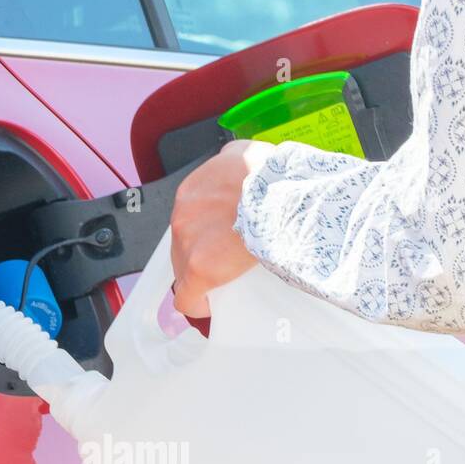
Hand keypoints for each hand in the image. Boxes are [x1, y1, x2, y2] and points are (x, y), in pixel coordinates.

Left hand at [171, 139, 274, 317]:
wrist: (281, 196)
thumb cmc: (273, 178)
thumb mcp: (248, 155)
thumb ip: (236, 160)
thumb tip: (243, 164)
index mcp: (192, 192)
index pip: (188, 223)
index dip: (201, 238)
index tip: (215, 247)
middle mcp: (183, 216)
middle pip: (182, 248)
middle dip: (201, 258)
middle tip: (226, 267)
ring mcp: (188, 244)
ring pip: (184, 273)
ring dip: (201, 280)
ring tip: (224, 286)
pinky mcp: (198, 269)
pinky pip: (187, 299)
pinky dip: (197, 305)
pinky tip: (209, 308)